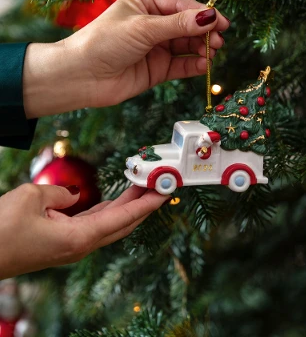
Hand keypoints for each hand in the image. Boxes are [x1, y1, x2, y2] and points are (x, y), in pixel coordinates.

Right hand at [0, 184, 165, 278]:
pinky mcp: (64, 242)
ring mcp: (74, 246)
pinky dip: (109, 210)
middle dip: (143, 203)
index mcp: (79, 237)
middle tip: (159, 184)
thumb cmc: (0, 230)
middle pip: (123, 222)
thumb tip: (73, 196)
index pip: (124, 217)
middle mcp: (82, 245)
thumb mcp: (32, 198)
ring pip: (110, 223)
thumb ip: (60, 194)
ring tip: (141, 186)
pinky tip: (115, 200)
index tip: (165, 193)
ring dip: (127, 205)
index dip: (147, 204)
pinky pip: (95, 224)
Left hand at [23, 0, 229, 117]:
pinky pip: (181, 66)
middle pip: (187, 26)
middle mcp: (152, 24)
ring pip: (186, 46)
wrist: (83, 76)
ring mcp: (156, 48)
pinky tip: (202, 65)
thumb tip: (209, 17)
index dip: (202, 13)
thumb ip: (178, 25)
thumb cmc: (105, 42)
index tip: (220, 21)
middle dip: (203, 32)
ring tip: (212, 52)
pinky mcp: (157, 69)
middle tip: (218, 40)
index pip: (181, 5)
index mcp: (146, 3)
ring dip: (201, 49)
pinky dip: (193, 65)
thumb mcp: (144, 27)